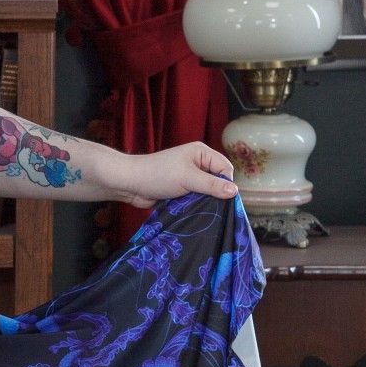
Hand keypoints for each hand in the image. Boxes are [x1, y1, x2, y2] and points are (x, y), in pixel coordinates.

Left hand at [110, 142, 238, 208]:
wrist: (130, 184)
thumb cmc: (158, 175)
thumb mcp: (188, 178)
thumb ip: (212, 185)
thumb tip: (235, 191)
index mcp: (201, 153)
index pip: (225, 168)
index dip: (226, 183)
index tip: (225, 199)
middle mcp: (197, 163)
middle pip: (217, 181)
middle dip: (216, 194)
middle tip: (215, 208)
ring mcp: (189, 177)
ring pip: (207, 192)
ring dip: (205, 201)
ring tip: (204, 211)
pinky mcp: (181, 189)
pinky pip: (196, 198)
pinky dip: (196, 205)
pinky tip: (196, 213)